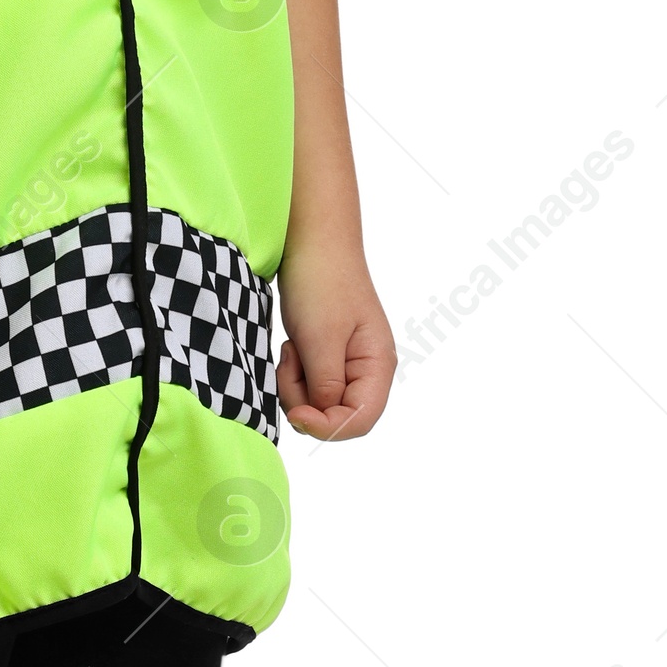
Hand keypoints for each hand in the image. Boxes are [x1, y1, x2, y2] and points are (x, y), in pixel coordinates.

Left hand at [275, 246, 395, 442]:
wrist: (311, 239)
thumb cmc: (321, 281)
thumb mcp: (321, 338)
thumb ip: (325, 385)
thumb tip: (322, 417)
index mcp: (378, 365)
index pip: (360, 421)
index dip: (327, 427)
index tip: (296, 411)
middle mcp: (367, 369)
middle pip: (336, 415)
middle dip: (305, 400)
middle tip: (289, 362)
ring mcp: (346, 363)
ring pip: (318, 402)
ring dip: (295, 385)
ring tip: (290, 348)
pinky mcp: (326, 356)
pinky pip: (309, 383)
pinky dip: (293, 374)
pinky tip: (291, 346)